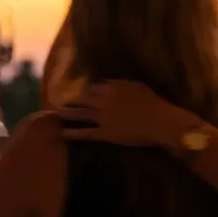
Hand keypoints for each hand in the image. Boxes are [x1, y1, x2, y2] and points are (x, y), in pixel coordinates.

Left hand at [56, 80, 195, 149]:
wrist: (160, 122)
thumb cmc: (155, 104)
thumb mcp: (138, 87)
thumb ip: (121, 84)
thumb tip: (109, 82)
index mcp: (112, 88)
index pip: (94, 87)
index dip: (86, 90)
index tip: (81, 92)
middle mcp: (104, 100)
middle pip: (83, 98)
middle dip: (73, 100)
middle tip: (63, 101)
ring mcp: (103, 117)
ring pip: (80, 113)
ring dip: (67, 113)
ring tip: (57, 113)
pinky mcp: (105, 133)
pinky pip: (85, 132)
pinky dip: (73, 133)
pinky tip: (63, 132)